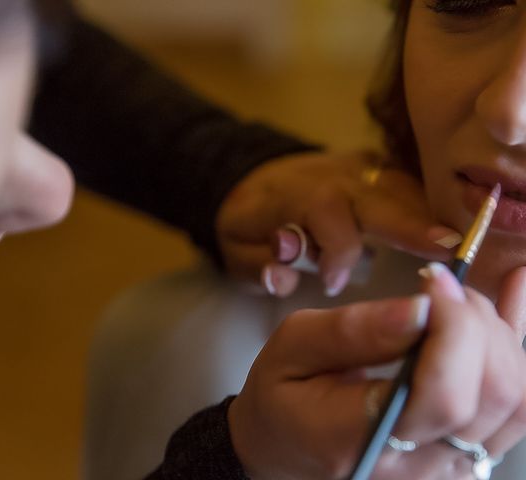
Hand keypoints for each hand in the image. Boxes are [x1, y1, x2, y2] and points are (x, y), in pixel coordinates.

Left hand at [215, 150, 460, 296]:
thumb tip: (282, 276)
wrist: (252, 184)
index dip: (337, 250)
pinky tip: (441, 234)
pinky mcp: (376, 170)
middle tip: (449, 249)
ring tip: (453, 246)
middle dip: (413, 224)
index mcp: (296, 192)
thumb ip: (258, 266)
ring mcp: (358, 166)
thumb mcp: (236, 251)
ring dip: (427, 217)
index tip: (332, 283)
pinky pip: (408, 186)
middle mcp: (333, 174)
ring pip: (402, 187)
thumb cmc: (248, 226)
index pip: (327, 211)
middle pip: (379, 194)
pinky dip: (427, 209)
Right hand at [227, 264, 525, 478]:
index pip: (443, 398)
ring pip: (517, 402)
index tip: (433, 282)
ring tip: (459, 299)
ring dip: (500, 335)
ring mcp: (446, 467)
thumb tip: (419, 309)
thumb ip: (350, 331)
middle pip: (493, 397)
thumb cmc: (281, 394)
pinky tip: (512, 296)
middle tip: (439, 286)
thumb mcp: (290, 347)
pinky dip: (516, 344)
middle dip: (478, 323)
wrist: (286, 444)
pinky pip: (516, 405)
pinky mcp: (463, 454)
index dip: (456, 331)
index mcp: (358, 440)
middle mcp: (414, 468)